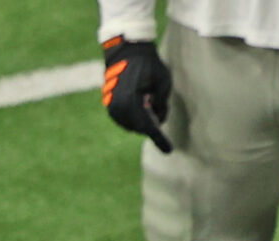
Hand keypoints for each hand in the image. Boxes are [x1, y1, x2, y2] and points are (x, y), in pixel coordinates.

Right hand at [100, 37, 172, 151]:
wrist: (126, 51)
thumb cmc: (148, 64)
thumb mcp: (163, 82)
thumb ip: (162, 104)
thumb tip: (159, 121)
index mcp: (133, 103)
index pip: (148, 127)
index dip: (159, 139)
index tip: (169, 150)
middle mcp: (120, 109)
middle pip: (140, 127)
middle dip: (151, 122)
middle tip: (157, 105)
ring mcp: (112, 108)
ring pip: (132, 125)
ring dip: (142, 119)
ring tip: (147, 98)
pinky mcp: (109, 106)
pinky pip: (124, 119)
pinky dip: (134, 116)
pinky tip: (140, 100)